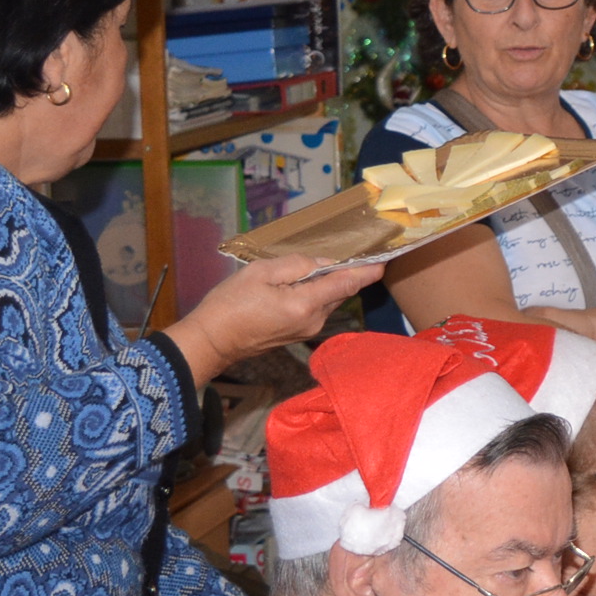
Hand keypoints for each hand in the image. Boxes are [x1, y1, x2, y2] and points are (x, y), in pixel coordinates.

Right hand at [163, 256, 383, 386]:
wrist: (211, 341)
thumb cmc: (229, 304)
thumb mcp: (260, 273)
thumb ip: (297, 265)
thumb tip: (323, 263)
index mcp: (305, 304)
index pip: (347, 284)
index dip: (367, 271)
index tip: (385, 260)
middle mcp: (314, 320)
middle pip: (340, 291)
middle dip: (342, 273)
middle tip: (336, 254)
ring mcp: (307, 330)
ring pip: (328, 300)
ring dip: (326, 284)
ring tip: (308, 269)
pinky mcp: (299, 334)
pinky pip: (316, 308)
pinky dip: (314, 294)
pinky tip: (296, 285)